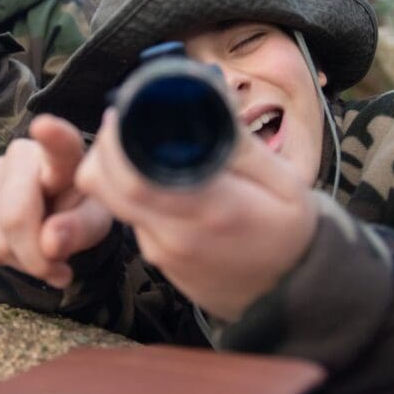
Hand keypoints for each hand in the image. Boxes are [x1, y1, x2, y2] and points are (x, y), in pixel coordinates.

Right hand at [0, 114, 113, 287]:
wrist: (56, 211)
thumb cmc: (79, 208)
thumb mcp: (94, 220)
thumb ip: (79, 230)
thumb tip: (49, 245)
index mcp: (63, 155)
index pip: (59, 144)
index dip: (52, 137)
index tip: (44, 126)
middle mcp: (22, 154)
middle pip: (14, 218)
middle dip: (36, 257)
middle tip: (60, 270)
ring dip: (24, 262)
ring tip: (45, 254)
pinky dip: (8, 261)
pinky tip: (24, 250)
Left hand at [75, 110, 319, 320]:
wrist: (292, 296)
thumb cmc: (290, 232)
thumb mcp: (284, 182)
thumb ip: (239, 144)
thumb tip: (205, 97)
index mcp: (207, 209)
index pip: (130, 174)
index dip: (115, 138)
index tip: (128, 109)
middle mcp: (173, 235)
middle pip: (102, 185)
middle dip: (106, 147)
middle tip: (131, 122)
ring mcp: (160, 253)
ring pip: (112, 201)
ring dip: (120, 170)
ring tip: (152, 148)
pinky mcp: (157, 261)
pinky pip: (132, 218)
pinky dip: (138, 195)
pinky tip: (168, 184)